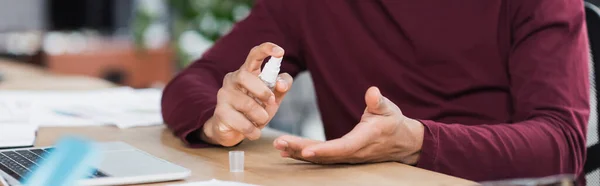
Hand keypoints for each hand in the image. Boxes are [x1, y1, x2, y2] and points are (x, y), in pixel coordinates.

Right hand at [202, 42, 293, 146]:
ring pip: (246, 104)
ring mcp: (224, 95)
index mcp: (247, 72)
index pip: (254, 54)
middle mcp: (233, 79)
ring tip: (261, 121)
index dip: (267, 49)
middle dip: (262, 91)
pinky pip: (241, 122)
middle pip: (245, 76)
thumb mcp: (272, 97)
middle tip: (270, 102)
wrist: (232, 130)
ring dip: (261, 116)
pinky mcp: (220, 112)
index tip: (281, 51)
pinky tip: (254, 132)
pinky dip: (253, 130)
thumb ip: (282, 86)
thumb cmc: (254, 109)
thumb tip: (281, 83)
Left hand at [273, 87, 423, 163]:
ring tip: (279, 146)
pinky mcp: (341, 156)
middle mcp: (354, 152)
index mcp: (365, 138)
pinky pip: (321, 158)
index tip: (306, 150)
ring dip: (298, 152)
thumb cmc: (393, 123)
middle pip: (325, 155)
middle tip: (280, 143)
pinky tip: (286, 151)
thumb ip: (379, 102)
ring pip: (320, 158)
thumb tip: (372, 92)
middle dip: (301, 150)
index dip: (324, 150)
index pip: (343, 147)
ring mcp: (347, 157)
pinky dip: (303, 155)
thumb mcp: (389, 109)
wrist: (401, 143)